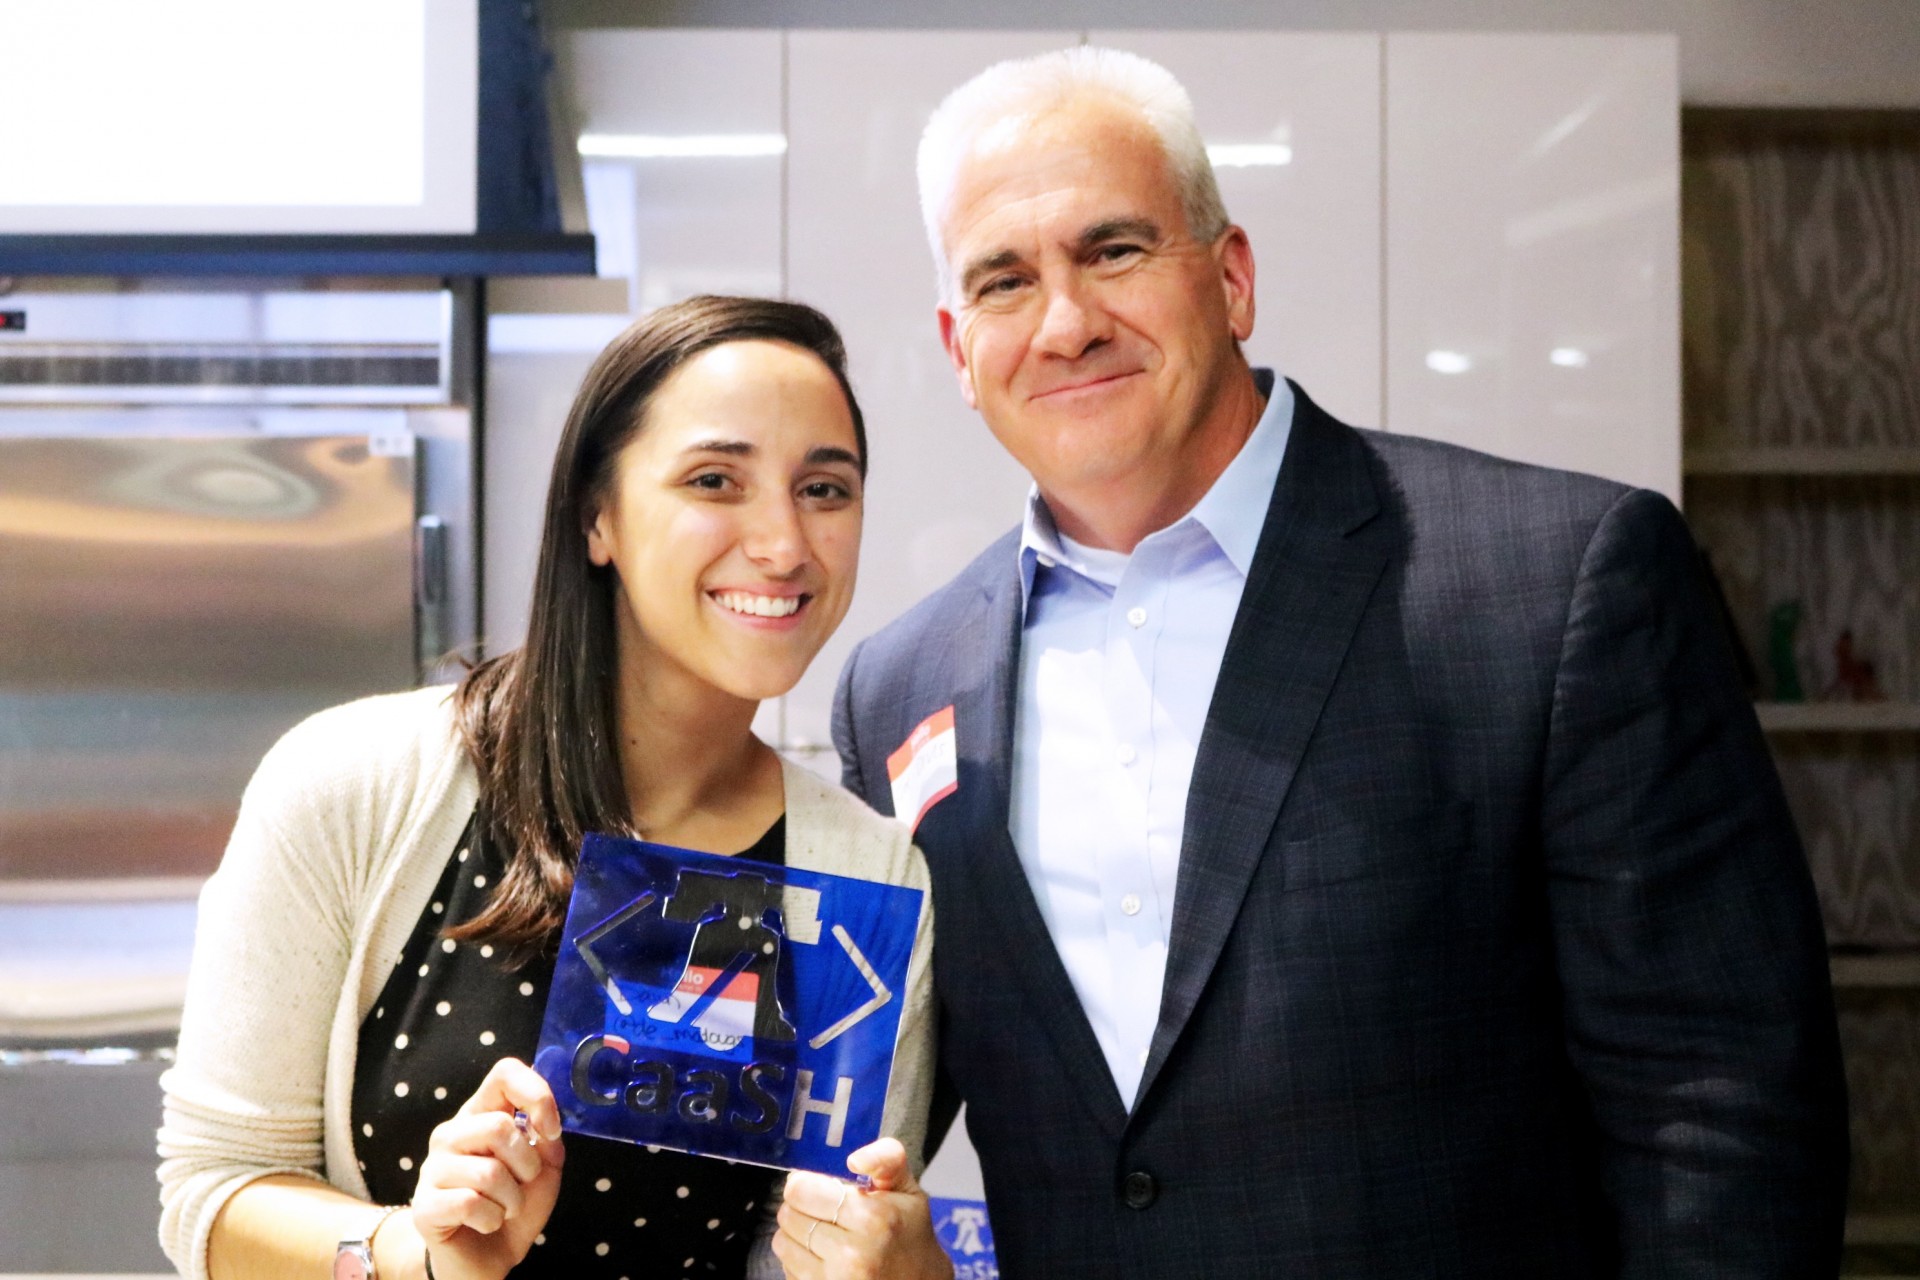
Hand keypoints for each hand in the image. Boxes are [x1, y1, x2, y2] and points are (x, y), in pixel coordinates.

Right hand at [408, 1057, 565, 1279]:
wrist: (485, 1259)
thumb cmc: (514, 1206)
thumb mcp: (544, 1170)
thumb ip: (547, 1139)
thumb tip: (543, 1120)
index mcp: (482, 1115)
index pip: (504, 1073)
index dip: (536, 1094)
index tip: (550, 1130)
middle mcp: (451, 1134)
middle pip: (499, 1127)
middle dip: (527, 1165)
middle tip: (523, 1184)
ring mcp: (432, 1168)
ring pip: (488, 1172)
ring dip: (512, 1200)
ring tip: (505, 1208)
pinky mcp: (424, 1205)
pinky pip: (470, 1203)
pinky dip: (492, 1219)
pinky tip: (485, 1223)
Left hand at [772, 1137, 950, 1279]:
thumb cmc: (908, 1232)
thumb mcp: (907, 1189)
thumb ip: (886, 1158)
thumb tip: (855, 1160)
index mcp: (873, 1218)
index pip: (801, 1190)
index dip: (805, 1182)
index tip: (819, 1186)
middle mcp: (851, 1254)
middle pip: (788, 1215)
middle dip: (802, 1206)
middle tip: (824, 1210)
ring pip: (782, 1242)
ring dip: (797, 1233)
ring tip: (824, 1232)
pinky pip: (787, 1267)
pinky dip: (799, 1258)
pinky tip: (823, 1256)